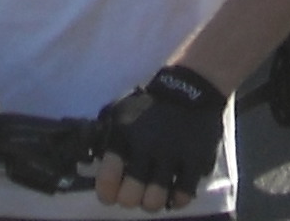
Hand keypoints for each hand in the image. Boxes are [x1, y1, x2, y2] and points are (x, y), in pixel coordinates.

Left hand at [94, 66, 224, 209]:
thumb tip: (93, 160)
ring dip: (152, 201)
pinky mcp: (195, 162)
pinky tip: (173, 192)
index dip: (106, 193)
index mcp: (124, 137)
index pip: (107, 179)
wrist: (191, 87)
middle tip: (135, 192)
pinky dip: (176, 199)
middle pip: (130, 198)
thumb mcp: (121, 113)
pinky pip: (182, 196)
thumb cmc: (150, 103)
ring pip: (154, 201)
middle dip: (129, 199)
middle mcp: (146, 149)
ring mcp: (172, 157)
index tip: (110, 194)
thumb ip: (108, 137)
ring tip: (153, 193)